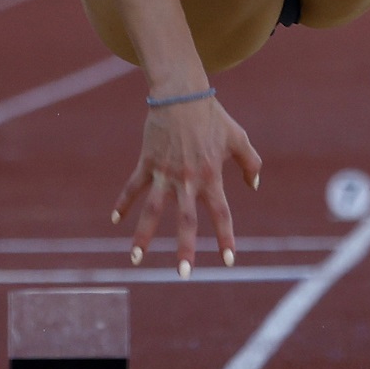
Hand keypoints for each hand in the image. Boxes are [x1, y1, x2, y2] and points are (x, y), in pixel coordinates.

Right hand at [111, 96, 261, 273]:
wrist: (182, 94)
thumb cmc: (213, 117)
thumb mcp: (238, 138)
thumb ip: (251, 163)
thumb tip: (254, 187)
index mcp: (212, 176)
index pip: (221, 214)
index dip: (226, 237)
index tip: (228, 261)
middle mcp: (188, 179)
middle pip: (186, 220)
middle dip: (185, 248)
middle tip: (183, 274)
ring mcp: (165, 173)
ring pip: (153, 210)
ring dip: (143, 236)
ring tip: (136, 260)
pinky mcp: (147, 163)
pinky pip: (133, 187)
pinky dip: (123, 203)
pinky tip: (115, 220)